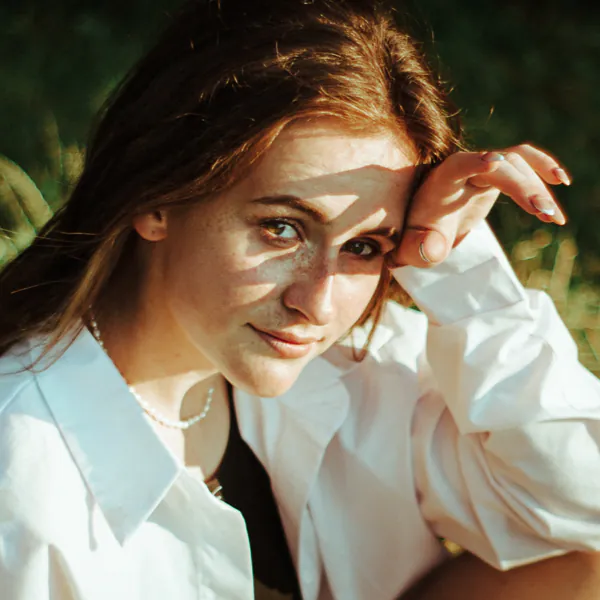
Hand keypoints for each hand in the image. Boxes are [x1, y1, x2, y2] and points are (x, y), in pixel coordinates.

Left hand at [388, 145, 569, 267]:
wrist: (424, 227)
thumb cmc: (418, 236)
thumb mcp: (412, 247)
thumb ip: (418, 248)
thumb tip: (431, 250)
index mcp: (442, 181)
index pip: (458, 166)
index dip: (475, 162)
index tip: (493, 162)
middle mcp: (464, 168)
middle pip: (499, 167)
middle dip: (523, 187)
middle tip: (545, 214)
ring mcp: (483, 169)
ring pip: (517, 165)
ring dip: (538, 188)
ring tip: (554, 219)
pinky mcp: (497, 175)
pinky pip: (523, 162)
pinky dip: (542, 168)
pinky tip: (562, 182)